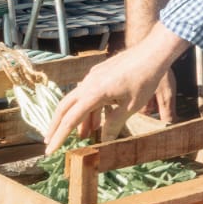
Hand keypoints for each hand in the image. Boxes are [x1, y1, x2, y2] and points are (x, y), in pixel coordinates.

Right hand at [45, 24, 189, 151]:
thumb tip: (103, 140)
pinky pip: (88, 93)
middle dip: (56, 126)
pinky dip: (89, 108)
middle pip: (64, 107)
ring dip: (77, 118)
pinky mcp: (100, 73)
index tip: (50, 150)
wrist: (152, 52)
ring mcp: (93, 76)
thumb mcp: (130, 106)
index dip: (59, 137)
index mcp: (93, 93)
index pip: (70, 119)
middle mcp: (88, 83)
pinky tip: (97, 120)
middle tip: (50, 142)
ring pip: (77, 100)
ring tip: (82, 136)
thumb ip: (114, 124)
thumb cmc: (144, 79)